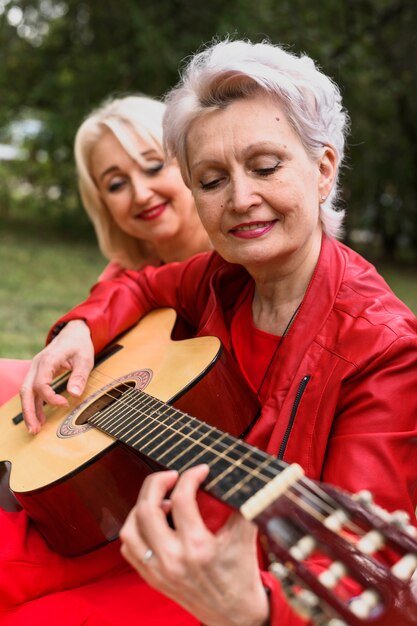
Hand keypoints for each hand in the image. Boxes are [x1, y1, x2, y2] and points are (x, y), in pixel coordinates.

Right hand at [20, 320, 93, 433]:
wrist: (74, 332)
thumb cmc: (79, 344)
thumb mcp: (85, 359)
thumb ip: (79, 376)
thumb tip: (74, 394)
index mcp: (48, 360)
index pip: (41, 385)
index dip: (51, 398)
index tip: (66, 404)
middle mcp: (37, 365)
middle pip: (26, 391)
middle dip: (28, 412)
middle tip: (35, 429)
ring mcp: (35, 369)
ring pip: (26, 392)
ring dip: (29, 411)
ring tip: (35, 429)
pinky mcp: (38, 373)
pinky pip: (32, 390)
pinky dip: (34, 404)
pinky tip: (39, 417)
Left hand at [120, 465, 269, 625]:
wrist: (235, 616)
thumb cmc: (241, 574)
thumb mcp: (246, 536)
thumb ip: (243, 504)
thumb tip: (240, 477)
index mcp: (197, 548)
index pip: (182, 499)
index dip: (190, 476)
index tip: (200, 470)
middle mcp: (172, 559)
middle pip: (147, 509)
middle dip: (157, 482)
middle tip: (172, 476)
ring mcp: (158, 570)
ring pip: (131, 528)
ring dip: (142, 506)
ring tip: (161, 500)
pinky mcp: (151, 577)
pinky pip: (129, 547)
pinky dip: (135, 527)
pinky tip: (153, 521)